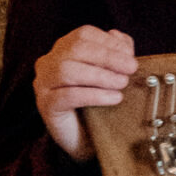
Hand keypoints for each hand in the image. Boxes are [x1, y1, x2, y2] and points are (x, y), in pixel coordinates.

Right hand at [34, 26, 136, 162]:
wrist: (86, 141)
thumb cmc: (98, 105)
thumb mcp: (111, 76)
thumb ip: (117, 55)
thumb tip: (122, 41)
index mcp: (63, 50)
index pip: (83, 35)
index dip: (109, 42)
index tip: (130, 56)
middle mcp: (49, 63)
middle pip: (75, 49)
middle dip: (108, 57)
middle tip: (131, 68)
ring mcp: (43, 84)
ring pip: (67, 70)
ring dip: (100, 75)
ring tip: (122, 84)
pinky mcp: (46, 105)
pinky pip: (67, 95)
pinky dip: (94, 95)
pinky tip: (113, 98)